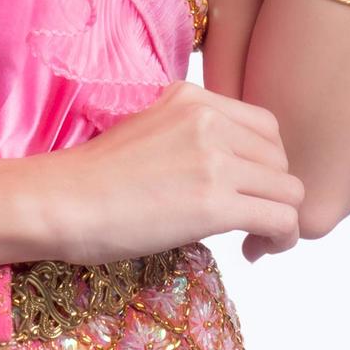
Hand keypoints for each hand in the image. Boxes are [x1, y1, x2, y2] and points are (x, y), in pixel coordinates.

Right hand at [38, 81, 304, 263]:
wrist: (60, 202)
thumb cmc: (91, 179)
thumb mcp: (147, 131)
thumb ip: (190, 135)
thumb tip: (226, 169)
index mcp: (192, 98)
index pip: (265, 127)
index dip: (265, 164)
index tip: (247, 192)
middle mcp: (210, 120)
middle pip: (281, 158)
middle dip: (274, 192)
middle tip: (251, 223)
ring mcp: (215, 160)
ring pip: (289, 189)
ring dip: (280, 218)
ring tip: (253, 240)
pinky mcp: (214, 202)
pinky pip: (282, 218)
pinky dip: (280, 239)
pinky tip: (254, 252)